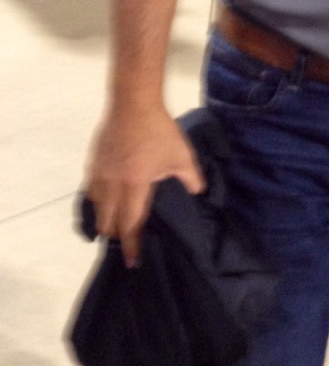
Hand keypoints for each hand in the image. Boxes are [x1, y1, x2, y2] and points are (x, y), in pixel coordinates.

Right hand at [86, 106, 204, 266]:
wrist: (133, 103)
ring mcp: (99, 174)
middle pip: (108, 222)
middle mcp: (112, 186)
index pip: (130, 225)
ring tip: (114, 225)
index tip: (133, 261)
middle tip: (125, 243)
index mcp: (134, 187)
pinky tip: (104, 201)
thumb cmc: (159, 131)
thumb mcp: (182, 156)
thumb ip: (190, 178)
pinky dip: (97, 202)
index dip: (132, 245)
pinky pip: (92, 190)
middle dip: (116, 236)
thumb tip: (198, 192)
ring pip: (97, 207)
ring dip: (104, 220)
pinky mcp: (93, 163)